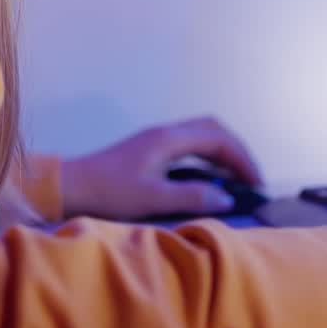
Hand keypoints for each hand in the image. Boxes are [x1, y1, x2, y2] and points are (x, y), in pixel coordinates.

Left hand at [59, 116, 263, 219]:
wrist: (71, 186)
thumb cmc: (109, 193)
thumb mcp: (152, 198)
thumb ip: (191, 196)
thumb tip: (227, 197)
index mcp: (168, 138)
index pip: (218, 137)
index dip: (241, 158)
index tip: (256, 183)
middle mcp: (165, 132)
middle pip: (212, 129)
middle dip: (236, 150)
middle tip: (251, 179)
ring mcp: (157, 139)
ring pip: (201, 134)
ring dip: (222, 152)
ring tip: (237, 179)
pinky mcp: (150, 150)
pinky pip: (190, 145)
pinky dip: (208, 157)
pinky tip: (210, 179)